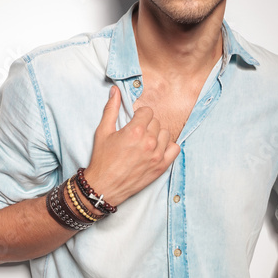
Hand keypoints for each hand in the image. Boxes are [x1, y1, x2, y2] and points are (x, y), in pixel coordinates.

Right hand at [83, 85, 179, 206]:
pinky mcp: (161, 167)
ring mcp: (157, 155)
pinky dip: (168, 146)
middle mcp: (149, 142)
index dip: (139, 115)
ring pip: (165, 133)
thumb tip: (115, 90)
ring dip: (157, 135)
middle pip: (156, 122)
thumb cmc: (102, 159)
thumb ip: (111, 109)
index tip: (133, 121)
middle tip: (136, 133)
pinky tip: (157, 148)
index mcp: (135, 131)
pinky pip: (175, 148)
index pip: (147, 111)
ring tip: (145, 141)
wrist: (104, 186)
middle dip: (146, 124)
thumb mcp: (103, 131)